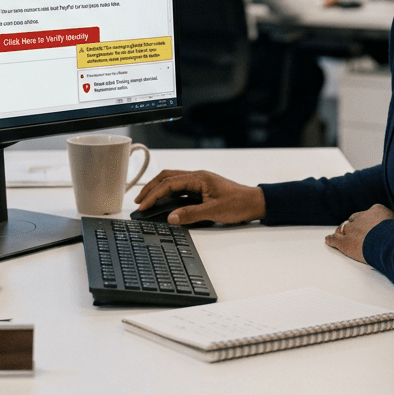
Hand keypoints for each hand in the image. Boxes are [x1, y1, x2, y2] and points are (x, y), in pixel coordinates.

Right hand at [134, 169, 265, 225]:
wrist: (254, 203)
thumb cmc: (239, 204)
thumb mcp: (214, 211)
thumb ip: (191, 214)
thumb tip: (171, 217)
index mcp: (198, 177)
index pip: (169, 183)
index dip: (153, 194)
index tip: (143, 205)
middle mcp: (197, 177)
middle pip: (167, 177)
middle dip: (151, 188)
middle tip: (138, 201)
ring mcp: (199, 182)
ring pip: (173, 181)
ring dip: (159, 189)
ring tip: (147, 200)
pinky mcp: (202, 189)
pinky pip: (180, 188)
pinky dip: (168, 194)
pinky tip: (164, 203)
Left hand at [324, 204, 393, 262]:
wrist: (389, 242)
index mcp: (376, 211)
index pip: (366, 214)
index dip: (364, 220)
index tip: (365, 223)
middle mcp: (362, 218)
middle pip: (353, 220)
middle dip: (352, 224)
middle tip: (351, 229)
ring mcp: (352, 229)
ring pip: (343, 228)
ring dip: (341, 232)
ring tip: (338, 234)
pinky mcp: (346, 242)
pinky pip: (335, 240)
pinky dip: (331, 240)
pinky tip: (328, 240)